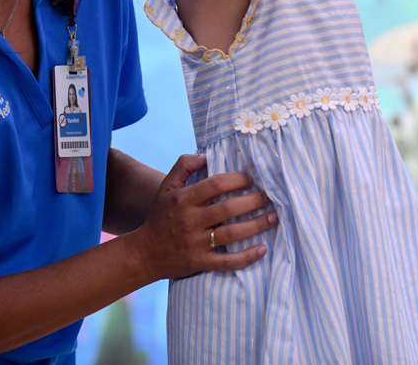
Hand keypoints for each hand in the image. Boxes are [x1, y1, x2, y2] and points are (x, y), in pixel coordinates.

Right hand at [125, 153, 276, 281]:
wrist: (145, 253)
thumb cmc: (160, 215)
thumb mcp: (166, 186)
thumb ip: (184, 165)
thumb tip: (207, 154)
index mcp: (184, 199)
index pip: (215, 185)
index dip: (236, 180)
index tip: (251, 179)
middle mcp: (191, 220)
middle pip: (228, 208)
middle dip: (253, 201)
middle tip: (268, 197)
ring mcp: (196, 243)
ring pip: (232, 234)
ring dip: (256, 225)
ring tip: (273, 218)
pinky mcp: (200, 263)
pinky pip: (228, 262)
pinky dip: (247, 257)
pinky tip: (263, 249)